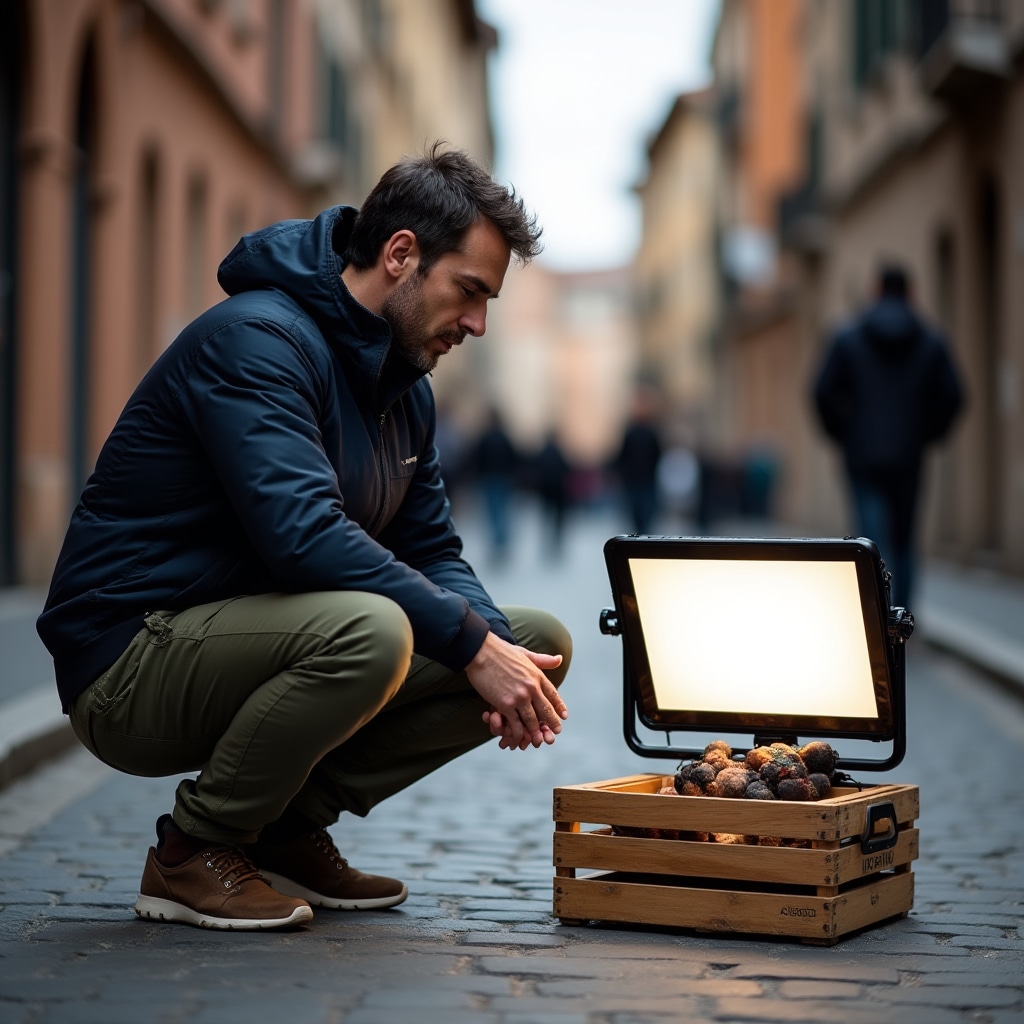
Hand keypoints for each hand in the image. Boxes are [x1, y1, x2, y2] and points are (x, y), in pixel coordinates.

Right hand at [465, 632, 566, 749]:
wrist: (481, 651)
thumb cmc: (501, 651)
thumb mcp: (526, 654)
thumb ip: (543, 660)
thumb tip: (560, 658)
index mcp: (537, 675)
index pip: (554, 695)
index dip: (559, 707)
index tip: (564, 716)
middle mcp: (532, 688)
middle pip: (546, 711)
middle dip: (551, 724)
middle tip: (555, 732)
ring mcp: (519, 697)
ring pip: (532, 720)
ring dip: (535, 732)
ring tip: (538, 739)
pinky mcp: (505, 704)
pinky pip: (515, 724)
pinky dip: (517, 733)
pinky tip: (518, 737)